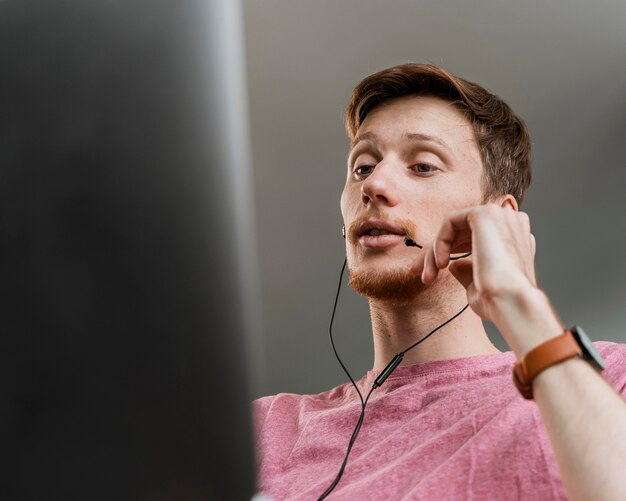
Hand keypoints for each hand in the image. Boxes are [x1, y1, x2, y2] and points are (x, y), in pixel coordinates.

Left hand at [412, 203, 554, 350]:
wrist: (512, 303)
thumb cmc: (499, 301)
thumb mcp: (479, 283)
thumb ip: (468, 268)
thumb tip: (454, 264)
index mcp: (513, 238)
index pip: (474, 237)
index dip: (450, 251)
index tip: (429, 272)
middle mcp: (510, 223)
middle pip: (461, 231)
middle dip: (435, 251)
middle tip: (417, 272)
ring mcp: (500, 215)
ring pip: (454, 226)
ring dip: (435, 251)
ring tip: (428, 276)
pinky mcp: (485, 214)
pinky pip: (451, 221)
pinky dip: (440, 241)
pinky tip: (440, 263)